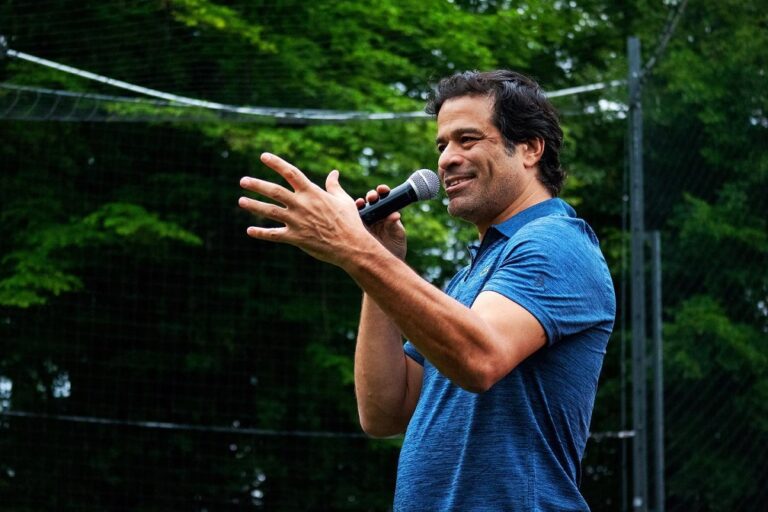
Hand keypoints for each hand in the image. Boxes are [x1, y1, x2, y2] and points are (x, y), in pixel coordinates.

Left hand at [239, 153, 371, 266]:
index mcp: (312, 192)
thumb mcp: (343, 200)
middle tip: (243, 181)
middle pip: (274, 191)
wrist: (351, 245)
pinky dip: (261, 233)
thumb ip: (333, 185)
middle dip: (257, 185)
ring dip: (254, 206)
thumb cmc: (349, 221)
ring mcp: (297, 221)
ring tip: (241, 201)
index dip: (276, 163)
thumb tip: (334, 173)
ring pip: (270, 211)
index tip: (264, 156)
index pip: (291, 173)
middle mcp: (301, 204)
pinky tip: (249, 231)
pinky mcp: (295, 238)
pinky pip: (274, 235)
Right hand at [356, 185, 406, 260]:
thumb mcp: (397, 235)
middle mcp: (374, 215)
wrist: (386, 265)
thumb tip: (395, 215)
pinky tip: (351, 215)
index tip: (382, 189)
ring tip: (360, 204)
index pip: (384, 198)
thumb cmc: (395, 248)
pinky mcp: (355, 230)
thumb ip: (395, 225)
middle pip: (371, 201)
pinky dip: (350, 217)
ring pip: (360, 209)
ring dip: (359, 204)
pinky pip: (352, 221)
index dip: (382, 191)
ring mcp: (364, 222)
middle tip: (372, 197)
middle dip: (371, 196)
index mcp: (386, 213)